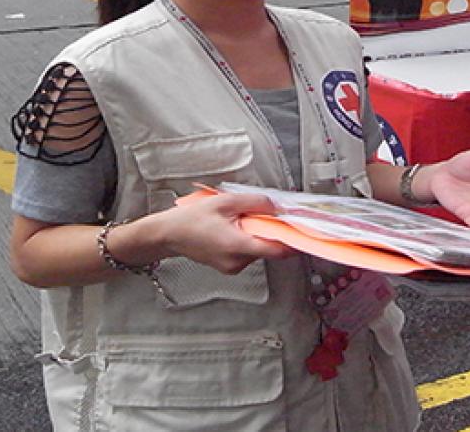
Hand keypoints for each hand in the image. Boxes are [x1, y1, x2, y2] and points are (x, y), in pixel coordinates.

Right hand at [153, 192, 293, 274]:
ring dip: (255, 234)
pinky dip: (246, 240)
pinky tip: (231, 229)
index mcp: (237, 246)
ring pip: (257, 250)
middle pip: (267, 248)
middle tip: (258, 214)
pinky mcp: (228, 267)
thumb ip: (255, 203)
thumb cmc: (192, 219)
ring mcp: (232, 267)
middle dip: (268, 230)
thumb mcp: (225, 202)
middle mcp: (237, 262)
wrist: (168, 234)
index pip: (276, 250)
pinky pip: (247, 253)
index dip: (292, 241)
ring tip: (236, 220)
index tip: (302, 231)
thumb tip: (277, 206)